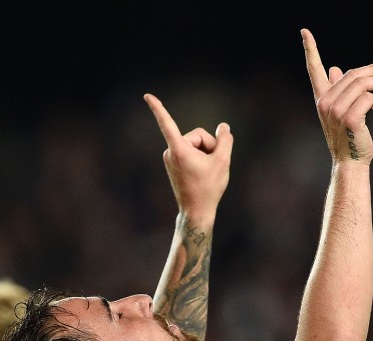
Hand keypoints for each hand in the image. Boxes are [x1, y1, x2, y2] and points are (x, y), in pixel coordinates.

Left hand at [144, 93, 232, 225]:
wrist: (196, 211)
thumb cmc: (208, 187)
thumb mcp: (223, 161)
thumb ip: (225, 139)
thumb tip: (224, 127)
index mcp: (178, 149)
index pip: (166, 123)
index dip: (157, 108)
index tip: (146, 96)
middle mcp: (170, 152)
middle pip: (198, 135)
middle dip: (210, 145)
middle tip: (214, 165)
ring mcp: (171, 158)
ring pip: (196, 144)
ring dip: (207, 153)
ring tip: (208, 171)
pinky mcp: (174, 163)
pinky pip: (192, 152)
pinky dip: (201, 158)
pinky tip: (204, 172)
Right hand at [303, 28, 372, 164]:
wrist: (350, 160)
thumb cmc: (347, 135)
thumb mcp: (341, 110)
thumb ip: (338, 88)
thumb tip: (335, 68)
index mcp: (321, 98)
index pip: (313, 69)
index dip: (310, 49)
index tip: (304, 31)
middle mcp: (324, 103)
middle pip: (352, 74)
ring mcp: (336, 111)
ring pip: (362, 84)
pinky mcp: (350, 118)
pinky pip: (369, 97)